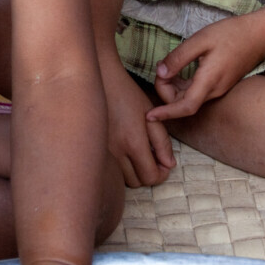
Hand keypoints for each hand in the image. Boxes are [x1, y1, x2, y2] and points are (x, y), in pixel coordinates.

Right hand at [103, 58, 174, 186]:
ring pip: (123, 179)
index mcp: (132, 142)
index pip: (150, 177)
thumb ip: (162, 142)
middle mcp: (115, 151)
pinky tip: (126, 152)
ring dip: (135, 172)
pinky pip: (112, 170)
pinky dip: (122, 167)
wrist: (99, 82)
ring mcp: (103, 152)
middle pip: (137, 182)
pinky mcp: (95, 149)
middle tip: (154, 159)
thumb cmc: (127, 95)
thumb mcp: (151, 115)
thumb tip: (169, 165)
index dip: (161, 175)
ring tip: (139, 153)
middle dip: (149, 174)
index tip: (164, 164)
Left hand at [149, 14, 264, 122]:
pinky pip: (198, 92)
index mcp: (209, 81)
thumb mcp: (201, 40)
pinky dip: (184, 85)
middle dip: (166, 91)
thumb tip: (160, 72)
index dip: (165, 114)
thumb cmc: (232, 34)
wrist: (261, 34)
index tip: (149, 116)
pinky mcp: (221, 84)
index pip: (185, 107)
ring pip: (190, 98)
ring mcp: (220, 89)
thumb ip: (178, 58)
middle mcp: (215, 91)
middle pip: (184, 104)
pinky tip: (179, 70)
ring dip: (175, 88)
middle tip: (161, 68)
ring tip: (168, 67)